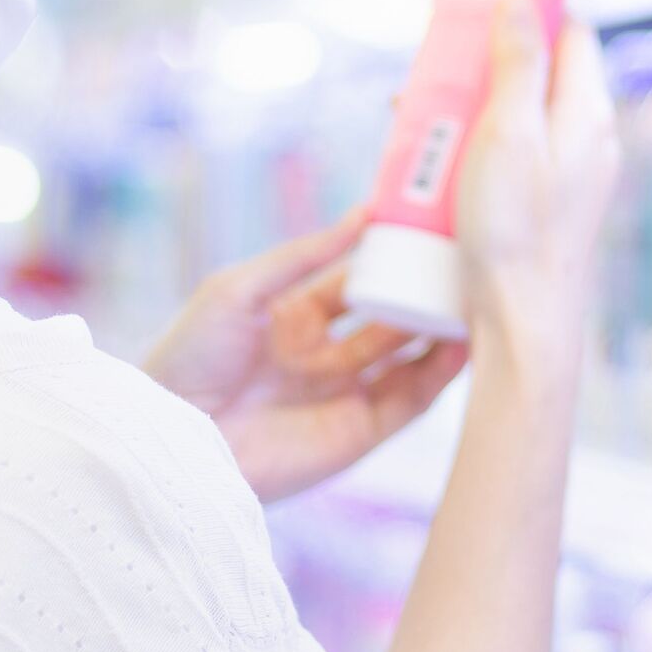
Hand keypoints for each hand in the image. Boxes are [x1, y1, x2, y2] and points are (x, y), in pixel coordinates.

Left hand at [144, 207, 468, 502]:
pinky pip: (409, 401)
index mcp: (296, 316)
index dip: (394, 258)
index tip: (431, 230)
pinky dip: (439, 376)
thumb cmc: (190, 356)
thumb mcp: (241, 288)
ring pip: (411, 358)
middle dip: (429, 293)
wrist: (171, 438)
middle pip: (394, 317)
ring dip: (444, 332)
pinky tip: (462, 345)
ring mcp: (343, 394)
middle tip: (469, 263)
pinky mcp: (357, 434)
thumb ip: (305, 256)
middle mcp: (325, 354)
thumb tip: (364, 214)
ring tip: (481, 299)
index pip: (360, 280)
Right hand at [449, 0, 618, 371]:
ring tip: (423, 114)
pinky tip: (439, 161)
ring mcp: (570, 174)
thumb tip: (523, 0)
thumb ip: (519, 64)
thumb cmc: (514, 232)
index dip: (534, 8)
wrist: (522, 324)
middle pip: (541, 72)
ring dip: (475, 106)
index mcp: (587, 113)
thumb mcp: (509, 133)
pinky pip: (513, 153)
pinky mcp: (547, 204)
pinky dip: (478, 145)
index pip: (572, 32)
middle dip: (489, 61)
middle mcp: (588, 139)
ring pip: (522, 115)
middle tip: (437, 65)